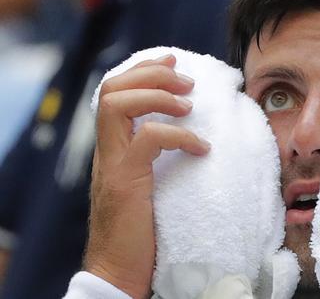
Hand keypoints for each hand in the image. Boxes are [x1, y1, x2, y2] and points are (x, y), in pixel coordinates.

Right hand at [84, 55, 210, 298]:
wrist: (120, 271)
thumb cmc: (142, 230)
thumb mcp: (150, 183)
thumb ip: (158, 157)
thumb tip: (193, 134)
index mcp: (113, 146)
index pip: (114, 91)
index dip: (143, 69)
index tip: (173, 59)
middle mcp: (107, 150)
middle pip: (111, 88)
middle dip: (151, 73)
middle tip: (188, 80)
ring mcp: (112, 164)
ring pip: (116, 104)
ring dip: (157, 95)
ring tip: (190, 105)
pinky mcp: (125, 182)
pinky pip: (148, 140)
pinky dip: (178, 135)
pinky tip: (201, 148)